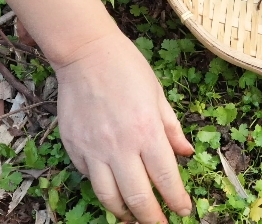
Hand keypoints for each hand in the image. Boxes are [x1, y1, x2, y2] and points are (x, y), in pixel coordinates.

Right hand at [0, 0, 193, 222]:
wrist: (85, 53)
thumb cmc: (127, 68)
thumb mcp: (158, 94)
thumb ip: (172, 128)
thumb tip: (187, 153)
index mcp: (147, 131)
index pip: (166, 179)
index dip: (177, 201)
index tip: (184, 211)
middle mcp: (121, 146)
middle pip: (139, 198)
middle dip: (152, 219)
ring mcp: (94, 150)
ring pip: (109, 197)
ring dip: (124, 213)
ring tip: (134, 217)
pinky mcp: (74, 148)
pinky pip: (89, 178)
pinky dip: (103, 189)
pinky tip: (112, 189)